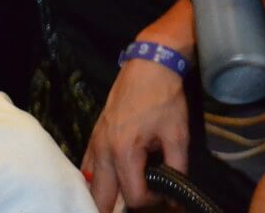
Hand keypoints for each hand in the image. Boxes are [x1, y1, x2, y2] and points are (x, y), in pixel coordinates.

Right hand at [82, 59, 189, 210]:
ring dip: (105, 197)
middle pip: (101, 198)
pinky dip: (95, 181)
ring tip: (122, 201)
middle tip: (142, 202)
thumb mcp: (178, 136)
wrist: (148, 66)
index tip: (167, 192)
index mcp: (124, 152)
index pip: (133, 197)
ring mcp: (94, 143)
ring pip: (90, 185)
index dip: (153, 201)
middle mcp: (103, 151)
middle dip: (119, 208)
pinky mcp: (94, 136)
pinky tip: (108, 185)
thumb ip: (177, 170)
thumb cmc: (164, 99)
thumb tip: (175, 196)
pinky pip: (87, 167)